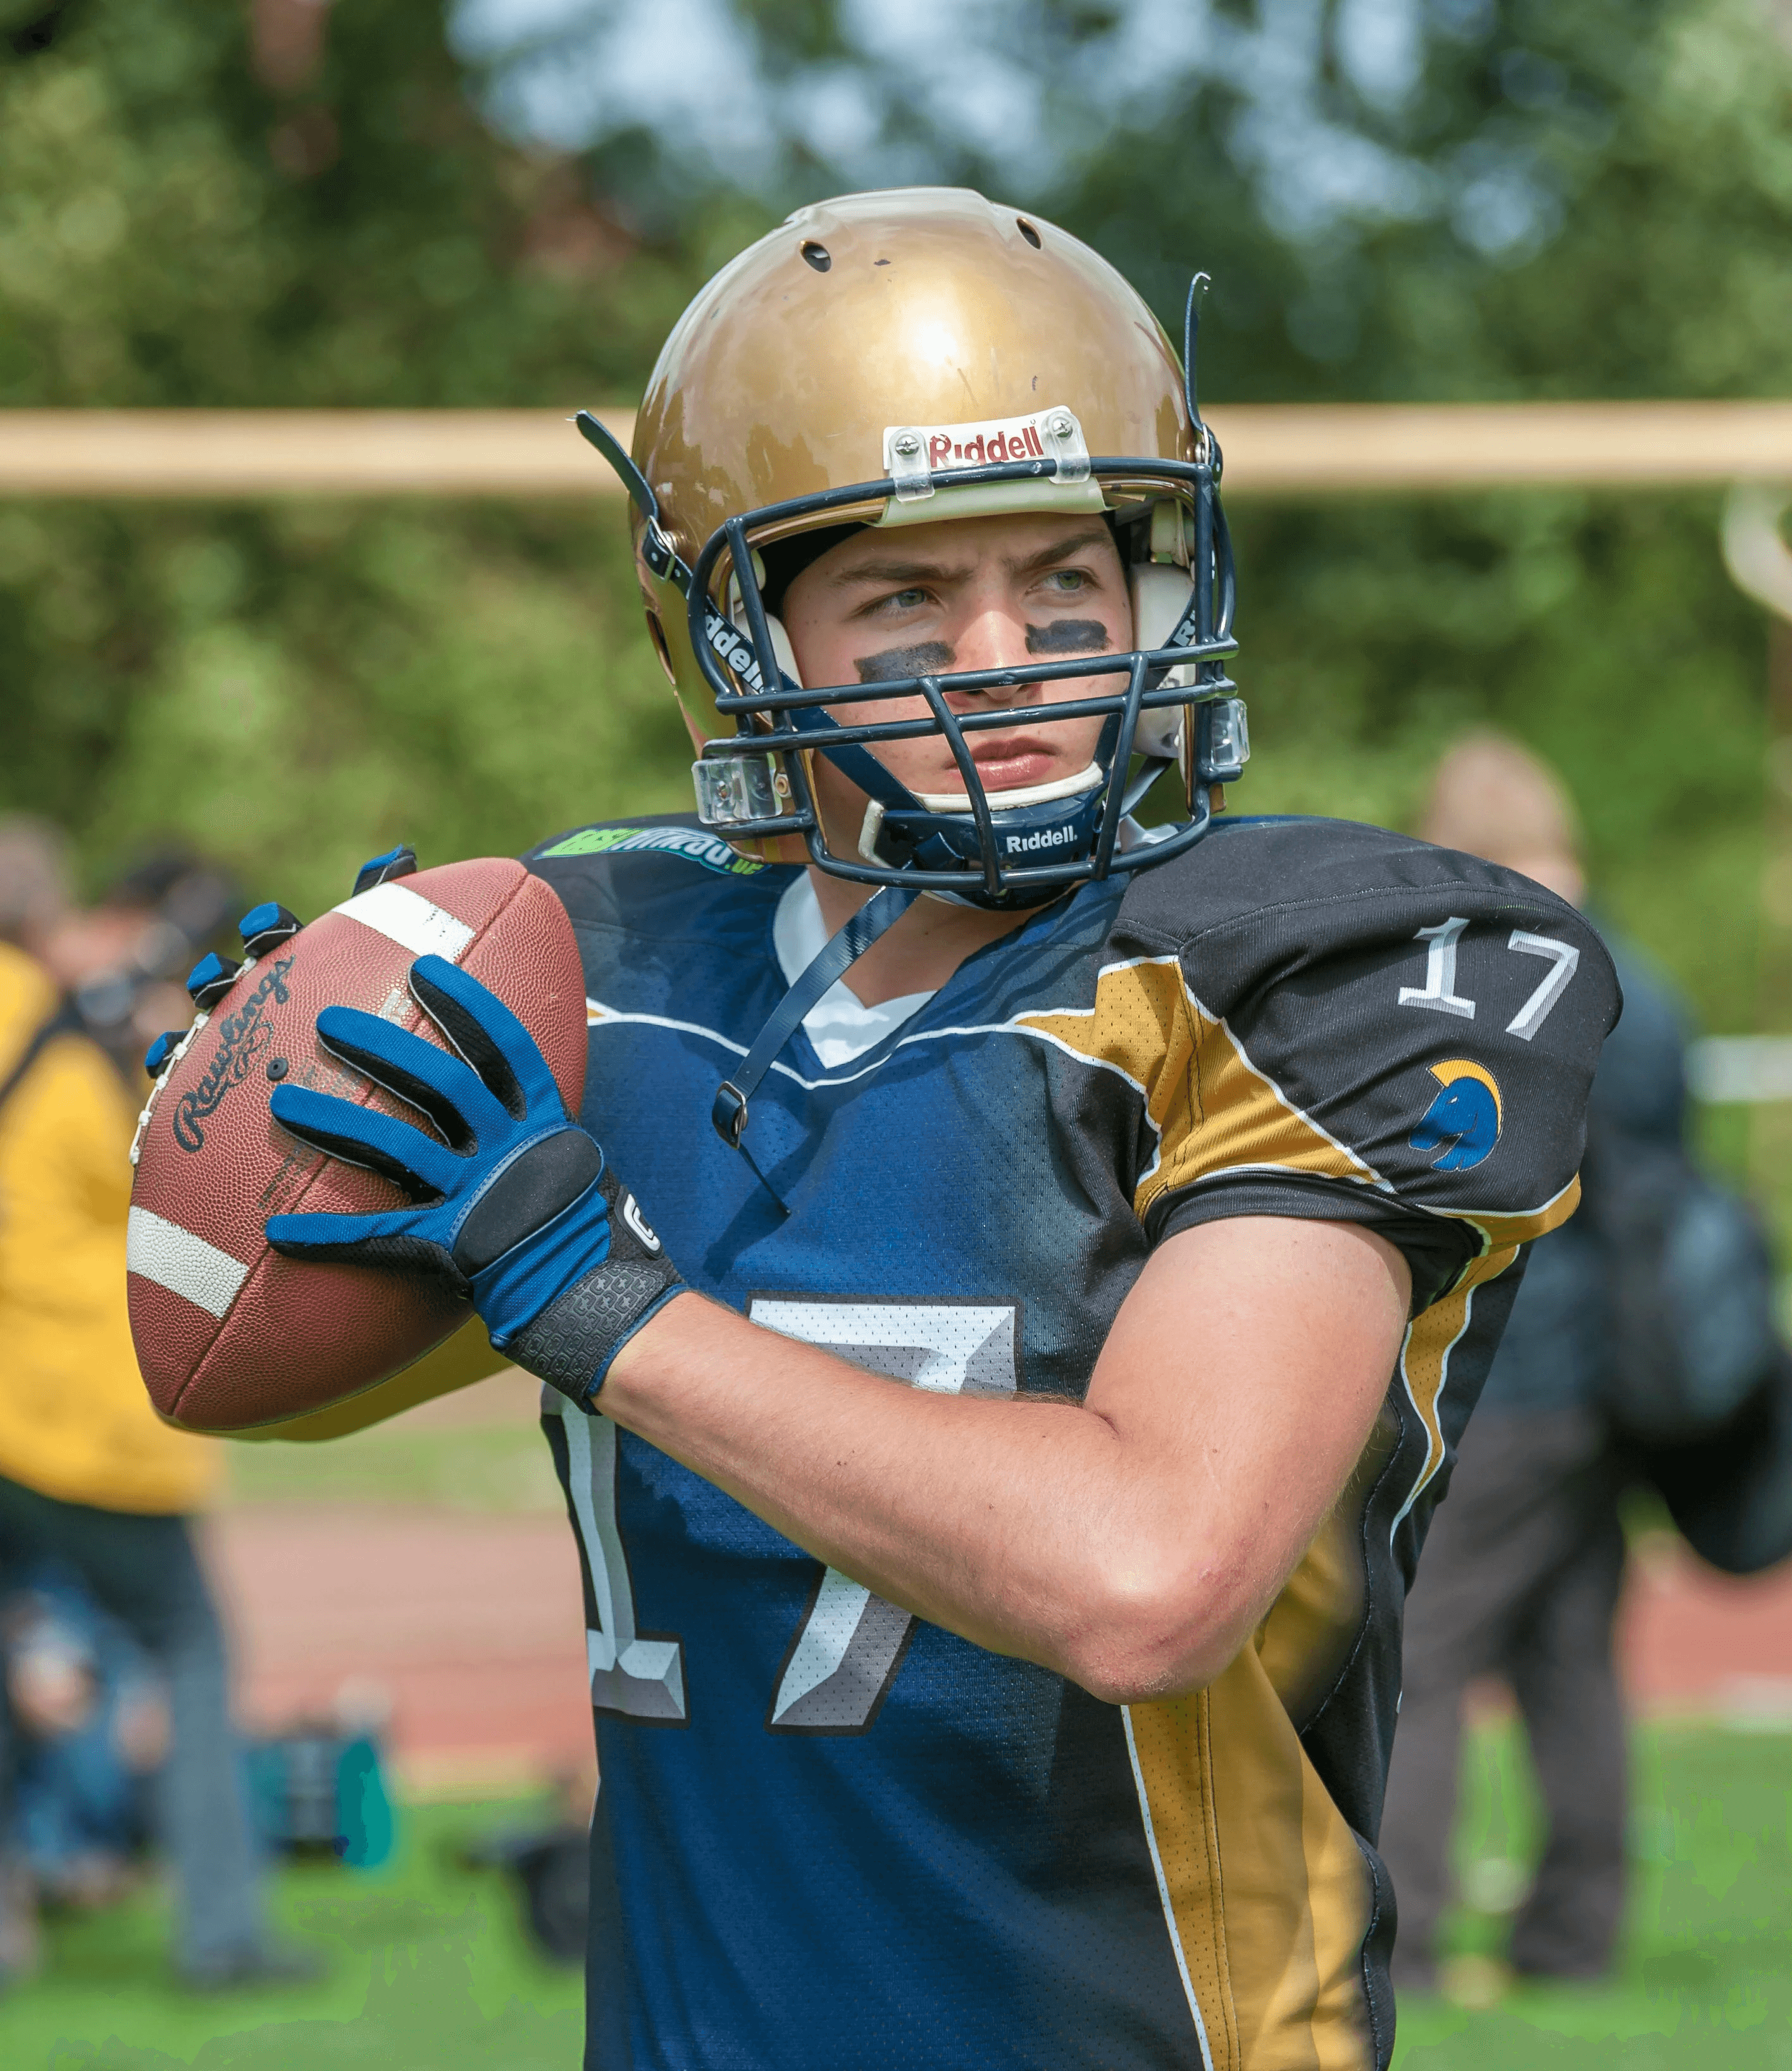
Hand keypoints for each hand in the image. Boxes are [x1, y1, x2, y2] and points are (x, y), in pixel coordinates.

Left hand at [263, 952, 682, 1402]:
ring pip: (395, 1146)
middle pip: (438, 1082)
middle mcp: (510, 1151)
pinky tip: (277, 1233)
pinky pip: (379, 1236)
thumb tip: (512, 1104)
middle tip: (330, 1021)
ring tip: (281, 1103)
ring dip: (333, 1124)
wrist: (600, 1301)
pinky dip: (327, 1237)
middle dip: (381, 1046)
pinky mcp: (452, 1247)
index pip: (504, 1050)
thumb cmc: (588, 1235)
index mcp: (544, 1125)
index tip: (425, 969)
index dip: (466, 1006)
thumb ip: (537, 1136)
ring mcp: (479, 1197)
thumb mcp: (576, 1168)